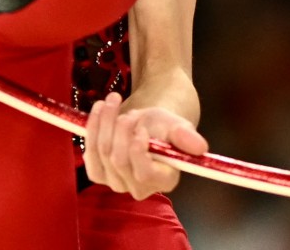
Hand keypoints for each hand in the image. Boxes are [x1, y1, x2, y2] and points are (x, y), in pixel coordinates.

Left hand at [82, 91, 208, 199]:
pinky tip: (99, 108)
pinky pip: (89, 153)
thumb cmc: (164, 126)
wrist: (147, 122)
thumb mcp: (177, 126)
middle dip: (121, 129)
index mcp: (164, 180)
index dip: (138, 150)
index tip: (141, 126)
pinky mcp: (98, 173)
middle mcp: (139, 188)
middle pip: (119, 161)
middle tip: (131, 110)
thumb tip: (200, 147)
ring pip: (102, 153)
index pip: (144, 174)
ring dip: (105, 122)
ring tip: (114, 100)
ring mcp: (116, 183)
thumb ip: (186, 137)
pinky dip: (92, 127)